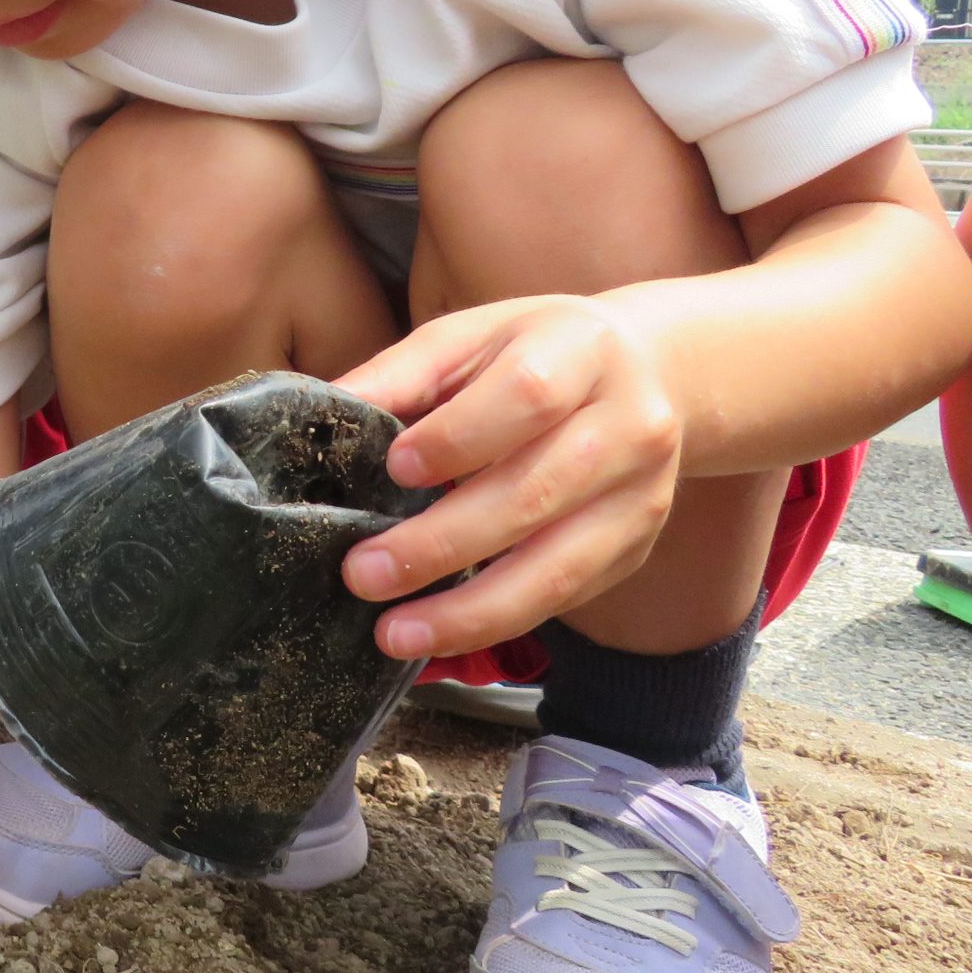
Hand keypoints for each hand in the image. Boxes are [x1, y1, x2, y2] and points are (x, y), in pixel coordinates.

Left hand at [335, 294, 683, 660]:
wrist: (649, 374)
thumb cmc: (536, 353)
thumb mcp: (472, 338)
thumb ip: (401, 373)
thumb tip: (322, 408)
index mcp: (582, 352)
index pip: (527, 397)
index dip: (459, 438)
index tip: (395, 469)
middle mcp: (628, 426)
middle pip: (533, 495)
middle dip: (440, 545)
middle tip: (363, 574)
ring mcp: (639, 497)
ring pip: (557, 569)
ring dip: (470, 613)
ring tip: (396, 634)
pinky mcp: (634, 550)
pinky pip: (565, 599)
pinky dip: (498, 621)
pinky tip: (442, 633)